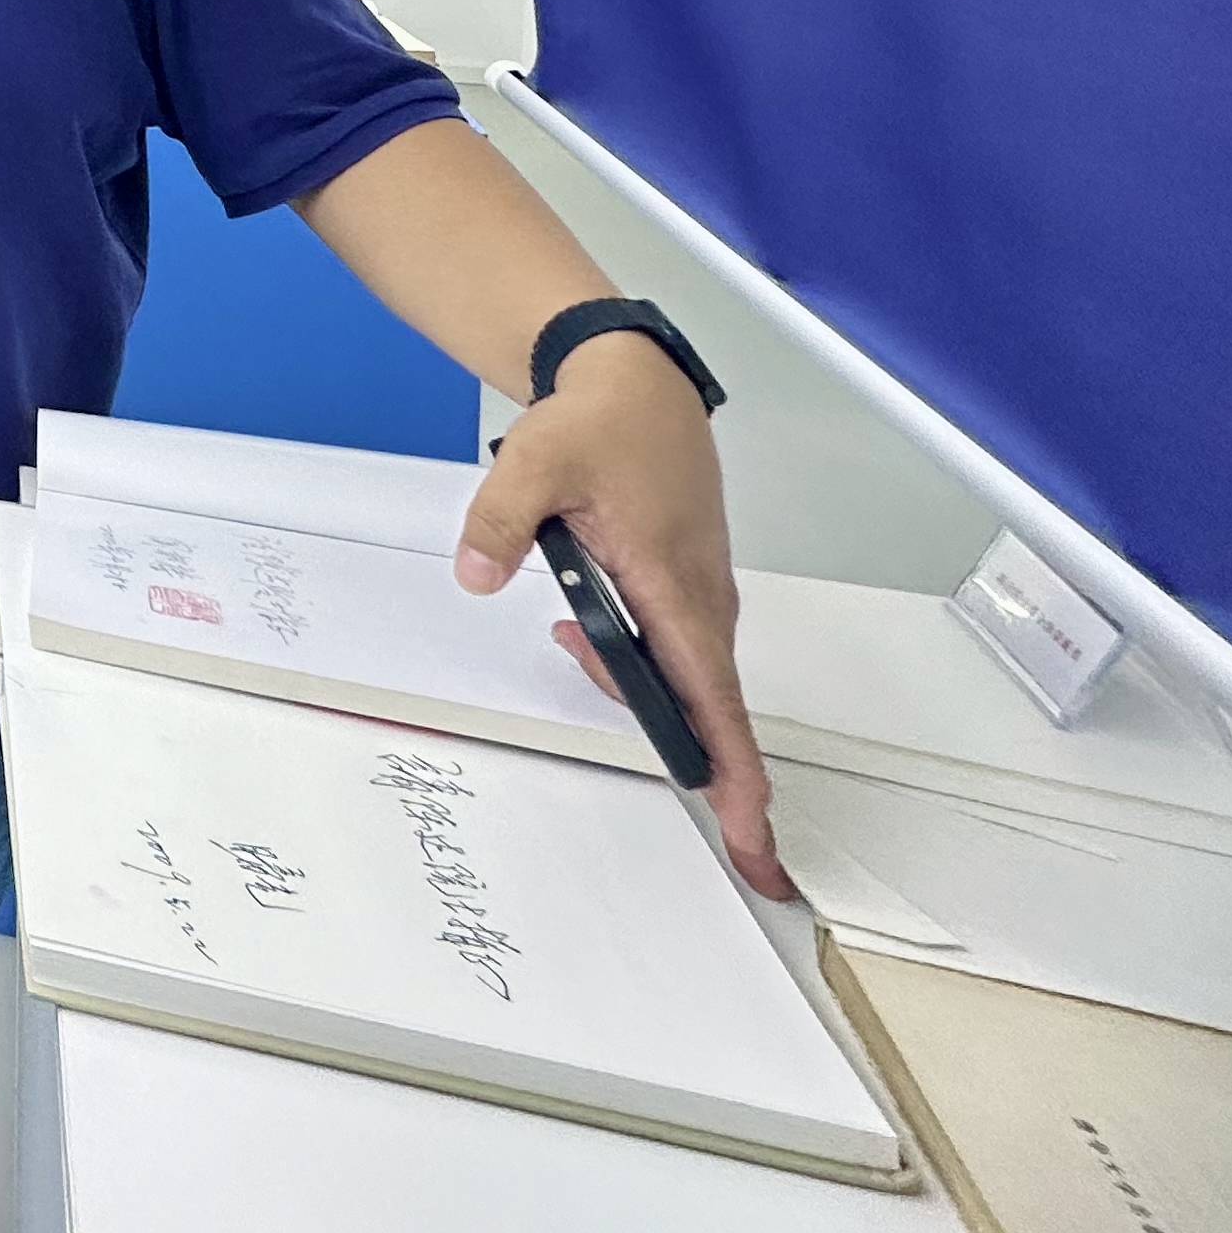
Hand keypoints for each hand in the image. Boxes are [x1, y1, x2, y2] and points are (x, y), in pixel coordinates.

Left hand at [458, 334, 791, 896]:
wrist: (634, 383)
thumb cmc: (605, 422)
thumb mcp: (536, 463)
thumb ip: (501, 523)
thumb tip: (478, 574)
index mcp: (676, 585)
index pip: (715, 699)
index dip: (736, 772)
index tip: (753, 831)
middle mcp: (701, 600)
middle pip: (709, 705)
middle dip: (719, 774)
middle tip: (739, 849)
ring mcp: (697, 595)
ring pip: (686, 676)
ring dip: (651, 697)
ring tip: (574, 646)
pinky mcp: (683, 586)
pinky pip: (674, 648)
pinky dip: (643, 664)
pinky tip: (584, 636)